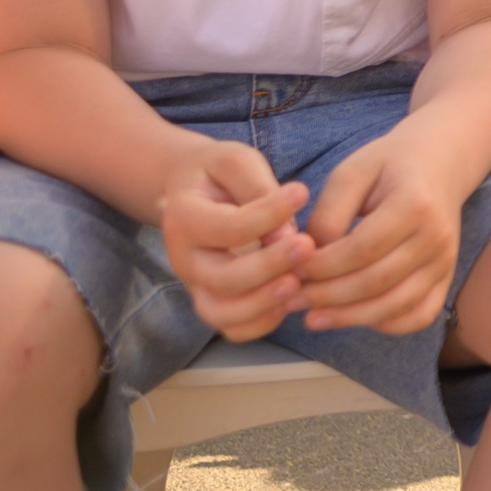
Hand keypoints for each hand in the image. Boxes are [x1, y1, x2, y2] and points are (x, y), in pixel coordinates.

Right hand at [159, 141, 314, 340]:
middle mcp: (183, 260)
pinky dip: (261, 322)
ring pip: (222, 313)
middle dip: (268, 266)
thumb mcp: (235, 163)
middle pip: (223, 278)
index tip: (302, 192)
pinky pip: (233, 328)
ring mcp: (197, 286)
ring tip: (299, 282)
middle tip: (308, 245)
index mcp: (182, 219)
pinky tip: (292, 300)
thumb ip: (257, 190)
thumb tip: (286, 232)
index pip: (227, 227)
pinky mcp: (214, 302)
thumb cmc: (220, 175)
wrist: (194, 192)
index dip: (267, 214)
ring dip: (264, 302)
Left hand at [294, 129, 466, 333]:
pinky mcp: (446, 278)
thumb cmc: (388, 165)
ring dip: (349, 318)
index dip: (322, 266)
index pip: (362, 249)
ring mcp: (445, 262)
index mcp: (415, 205)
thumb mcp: (351, 173)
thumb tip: (309, 260)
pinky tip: (355, 317)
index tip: (290, 269)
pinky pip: (418, 316)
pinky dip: (386, 324)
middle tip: (290, 299)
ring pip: (395, 306)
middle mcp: (437, 238)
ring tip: (312, 317)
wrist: (439, 164)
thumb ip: (328, 215)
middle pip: (376, 282)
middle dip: (327, 296)